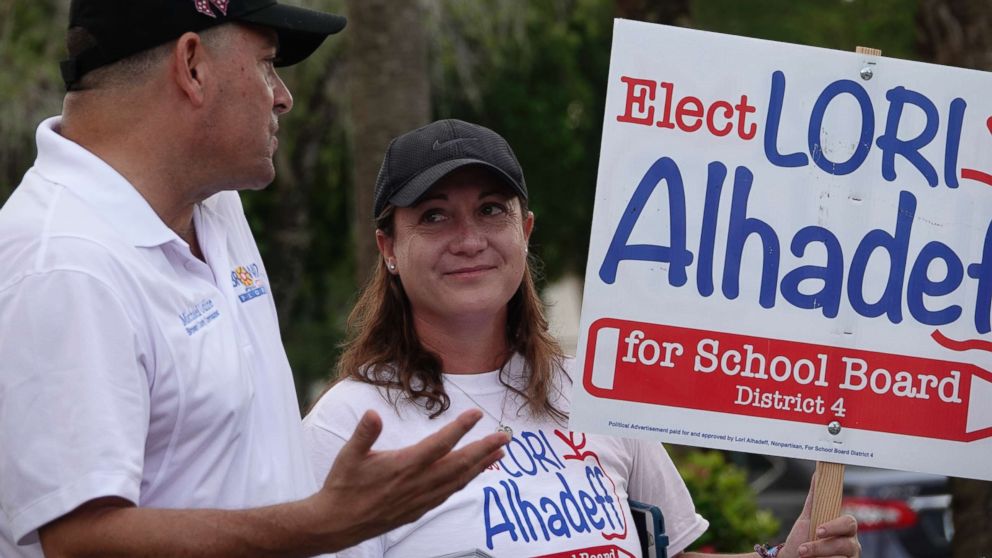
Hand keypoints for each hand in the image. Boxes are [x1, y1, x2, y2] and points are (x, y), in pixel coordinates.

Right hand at [312, 408, 507, 549]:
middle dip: (483, 449)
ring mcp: (420, 499)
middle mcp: (417, 483)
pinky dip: (464, 481)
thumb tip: (372, 414)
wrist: (337, 524)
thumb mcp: (348, 456)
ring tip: (498, 453)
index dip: (460, 428)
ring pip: (458, 480)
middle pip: (458, 464)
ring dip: (480, 466)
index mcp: (404, 466)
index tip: (476, 413)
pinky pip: (448, 493)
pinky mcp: (418, 509)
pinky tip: (472, 474)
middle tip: (504, 437)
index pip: (439, 444)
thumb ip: (364, 434)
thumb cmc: (342, 486)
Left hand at [780, 474, 860, 557]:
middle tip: (804, 548)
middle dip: (824, 547)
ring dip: (818, 556)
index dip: (835, 526)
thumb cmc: (803, 538)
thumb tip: (818, 473)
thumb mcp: (807, 518)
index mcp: (844, 528)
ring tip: (802, 555)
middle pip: (847, 544)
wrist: (793, 557)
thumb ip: (815, 498)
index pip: (849, 523)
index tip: (818, 530)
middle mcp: (850, 543)